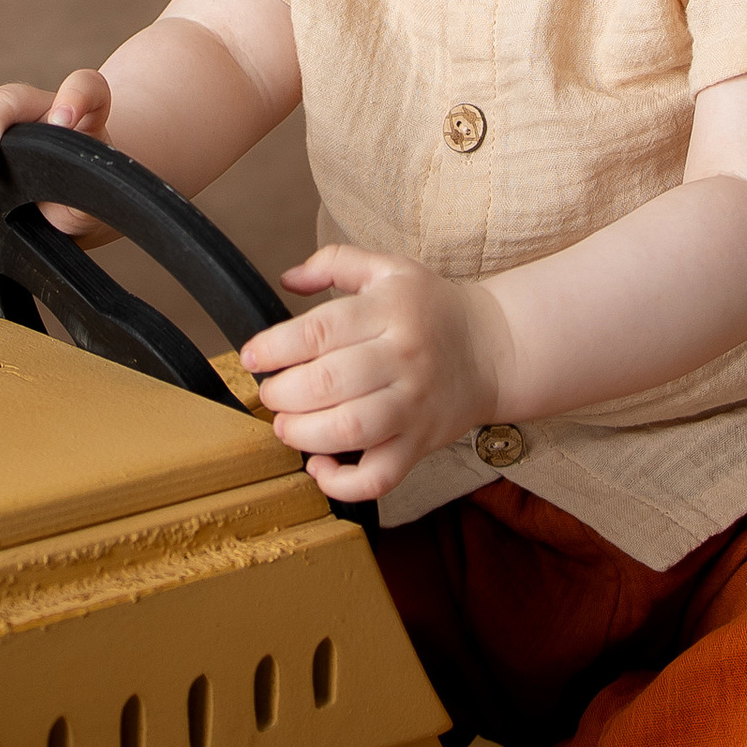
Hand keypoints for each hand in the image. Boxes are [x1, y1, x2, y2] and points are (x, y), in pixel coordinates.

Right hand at [0, 71, 110, 211]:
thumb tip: (60, 144)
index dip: (75, 97)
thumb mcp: (99, 194)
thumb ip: (95, 179)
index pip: (87, 86)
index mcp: (80, 116)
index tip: (64, 123)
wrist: (58, 207)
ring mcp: (0, 112)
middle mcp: (36, 106)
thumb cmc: (80, 197)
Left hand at [239, 244, 511, 501]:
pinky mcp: (419, 444)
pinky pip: (379, 476)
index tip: (253, 357)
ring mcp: (412, 406)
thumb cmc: (433, 309)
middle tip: (270, 394)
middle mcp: (401, 359)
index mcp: (389, 311)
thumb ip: (334, 263)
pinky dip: (342, 483)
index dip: (273, 348)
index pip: (318, 332)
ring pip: (349, 429)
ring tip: (286, 426)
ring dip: (303, 434)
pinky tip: (320, 467)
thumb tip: (286, 278)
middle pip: (327, 383)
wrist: (493, 349)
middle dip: (281, 394)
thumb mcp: (389, 269)